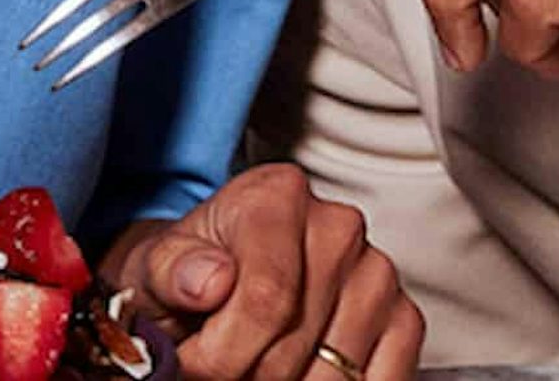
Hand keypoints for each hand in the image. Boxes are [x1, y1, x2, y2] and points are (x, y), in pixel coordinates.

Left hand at [105, 164, 422, 380]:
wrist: (211, 286)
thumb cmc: (188, 275)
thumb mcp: (156, 268)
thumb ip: (172, 270)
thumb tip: (208, 279)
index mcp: (276, 196)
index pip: (266, 299)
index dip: (223, 353)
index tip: (194, 364)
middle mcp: (335, 225)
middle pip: (296, 342)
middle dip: (247, 374)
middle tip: (221, 366)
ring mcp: (374, 271)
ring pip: (336, 372)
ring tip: (254, 365)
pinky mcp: (401, 316)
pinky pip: (384, 380)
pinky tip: (300, 374)